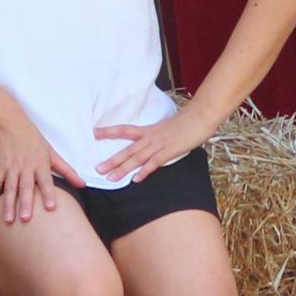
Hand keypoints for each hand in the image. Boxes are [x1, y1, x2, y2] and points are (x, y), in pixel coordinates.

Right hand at [0, 114, 81, 223]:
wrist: (10, 122)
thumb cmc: (33, 139)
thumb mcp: (52, 153)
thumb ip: (67, 170)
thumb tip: (83, 184)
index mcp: (40, 164)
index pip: (46, 181)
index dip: (48, 194)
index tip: (50, 207)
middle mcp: (26, 167)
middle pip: (25, 187)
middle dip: (25, 203)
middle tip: (25, 219)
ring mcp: (11, 168)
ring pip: (9, 188)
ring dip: (8, 205)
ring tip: (8, 220)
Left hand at [94, 101, 212, 187]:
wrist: (201, 116)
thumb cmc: (188, 121)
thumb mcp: (168, 127)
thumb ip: (159, 135)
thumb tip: (154, 142)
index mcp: (149, 130)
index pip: (124, 130)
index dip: (109, 132)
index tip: (94, 133)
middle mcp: (150, 137)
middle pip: (127, 150)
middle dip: (112, 160)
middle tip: (97, 169)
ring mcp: (159, 144)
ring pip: (137, 158)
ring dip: (123, 169)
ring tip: (110, 178)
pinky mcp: (169, 151)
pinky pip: (154, 163)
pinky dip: (144, 171)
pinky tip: (136, 180)